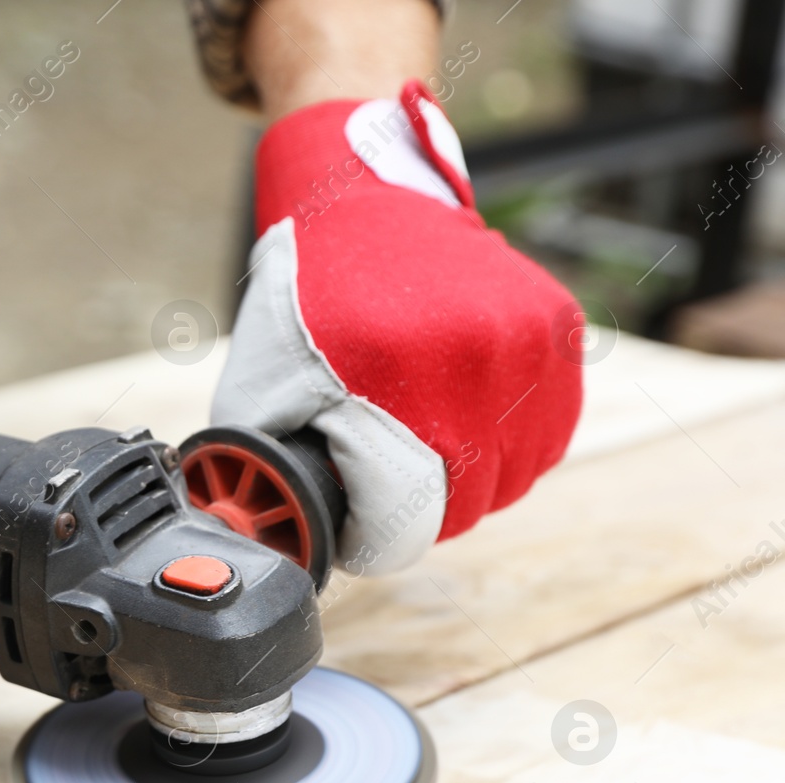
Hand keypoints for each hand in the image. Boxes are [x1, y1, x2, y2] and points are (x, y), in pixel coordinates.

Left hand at [211, 81, 582, 573]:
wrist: (366, 205)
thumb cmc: (306, 301)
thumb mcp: (262, 384)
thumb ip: (279, 464)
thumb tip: (291, 539)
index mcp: (392, 369)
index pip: (409, 513)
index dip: (380, 538)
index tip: (363, 531)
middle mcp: (471, 352)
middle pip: (467, 502)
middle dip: (425, 513)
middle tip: (391, 486)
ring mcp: (523, 338)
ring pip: (517, 476)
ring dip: (475, 483)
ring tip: (429, 448)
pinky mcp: (558, 327)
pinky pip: (552, 434)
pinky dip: (516, 447)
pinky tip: (472, 423)